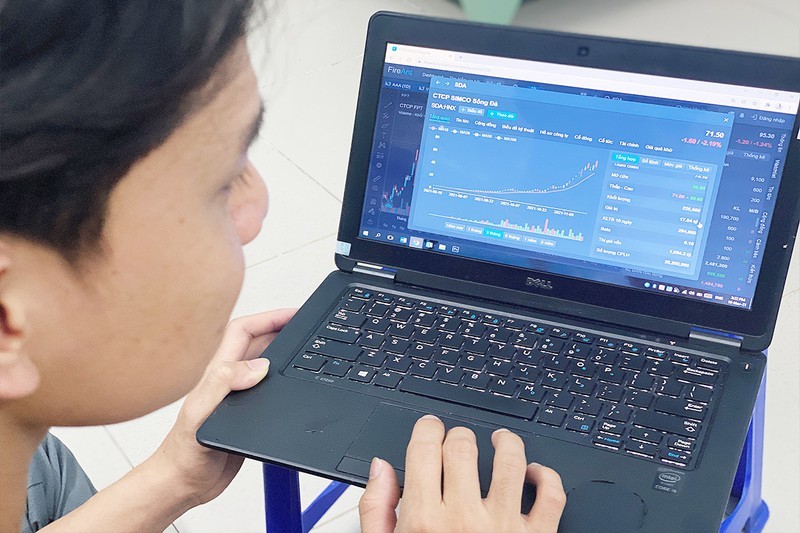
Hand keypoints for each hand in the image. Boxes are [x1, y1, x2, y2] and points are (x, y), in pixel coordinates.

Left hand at [145, 308, 295, 507]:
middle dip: (281, 328)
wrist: (184, 485)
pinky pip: (269, 388)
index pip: (243, 331)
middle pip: (258, 342)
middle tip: (305, 324)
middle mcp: (229, 381)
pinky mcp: (247, 414)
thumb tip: (257, 366)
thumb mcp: (201, 414)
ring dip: (284, 351)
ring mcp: (238, 396)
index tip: (292, 314)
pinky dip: (284, 379)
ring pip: (265, 363)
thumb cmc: (183, 454)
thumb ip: (223, 384)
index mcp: (217, 373)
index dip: (268, 317)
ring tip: (304, 344)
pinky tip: (294, 382)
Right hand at [359, 415, 565, 532]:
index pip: (425, 450)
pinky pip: (551, 496)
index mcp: (424, 522)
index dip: (426, 429)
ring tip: (500, 441)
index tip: (429, 428)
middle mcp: (464, 519)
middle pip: (463, 447)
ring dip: (505, 442)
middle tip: (457, 440)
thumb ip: (378, 511)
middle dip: (458, 435)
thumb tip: (380, 469)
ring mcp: (504, 528)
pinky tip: (533, 473)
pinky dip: (546, 476)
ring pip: (510, 461)